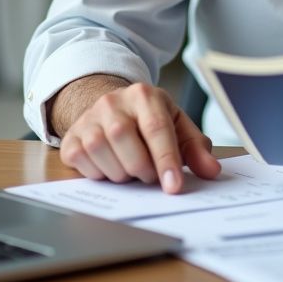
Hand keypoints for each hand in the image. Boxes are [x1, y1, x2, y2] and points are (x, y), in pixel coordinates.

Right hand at [54, 77, 221, 192]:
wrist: (110, 110)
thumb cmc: (149, 121)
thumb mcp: (177, 127)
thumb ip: (196, 148)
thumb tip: (211, 170)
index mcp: (144, 95)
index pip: (156, 127)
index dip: (166, 159)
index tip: (173, 186)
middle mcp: (113, 102)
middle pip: (123, 136)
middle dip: (141, 166)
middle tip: (150, 176)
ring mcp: (88, 118)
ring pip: (100, 149)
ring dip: (120, 172)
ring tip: (131, 171)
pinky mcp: (71, 137)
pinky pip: (81, 161)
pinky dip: (98, 173)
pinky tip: (110, 168)